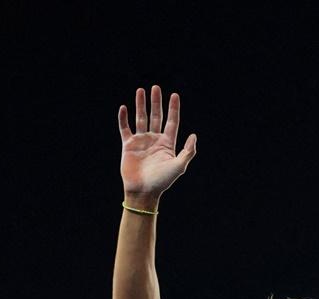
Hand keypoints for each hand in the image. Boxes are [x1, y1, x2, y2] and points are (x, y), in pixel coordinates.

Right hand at [118, 85, 196, 203]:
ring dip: (140, 105)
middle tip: (155, 87)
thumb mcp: (179, 166)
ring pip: (141, 119)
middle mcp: (154, 140)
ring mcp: (141, 142)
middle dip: (156, 102)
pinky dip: (123, 118)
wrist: (143, 191)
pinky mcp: (128, 146)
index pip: (172, 122)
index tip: (174, 95)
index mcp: (167, 143)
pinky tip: (124, 107)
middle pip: (156, 116)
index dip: (173, 108)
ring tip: (140, 90)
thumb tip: (194, 135)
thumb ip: (188, 151)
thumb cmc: (162, 181)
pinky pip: (125, 129)